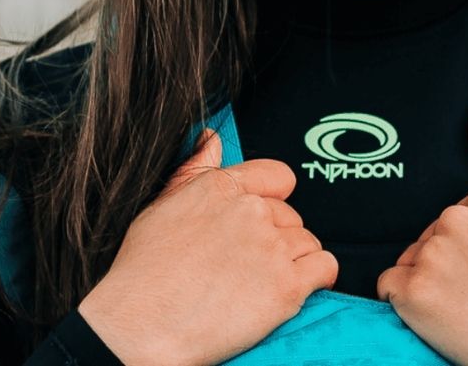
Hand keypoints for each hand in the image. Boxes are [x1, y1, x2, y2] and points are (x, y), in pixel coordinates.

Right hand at [79, 129, 337, 365]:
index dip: (272, 198)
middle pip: (290, 215)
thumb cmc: (142, 276)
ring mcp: (271, 248)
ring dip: (295, 260)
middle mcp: (250, 212)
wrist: (142, 327)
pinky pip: (324, 267)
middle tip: (250, 264)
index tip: (263, 220)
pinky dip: (318, 278)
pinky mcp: (287, 286)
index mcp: (220, 188)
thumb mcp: (160, 208)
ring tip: (263, 282)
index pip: (276, 176)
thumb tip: (211, 139)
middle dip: (277, 237)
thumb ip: (194, 170)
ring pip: (308, 242)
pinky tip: (296, 290)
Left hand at [376, 157, 467, 365]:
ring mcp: (433, 255)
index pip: (457, 214)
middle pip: (432, 236)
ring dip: (428, 280)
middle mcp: (456, 219)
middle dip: (448, 261)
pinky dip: (404, 300)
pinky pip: (388, 286)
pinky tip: (434, 313)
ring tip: (467, 305)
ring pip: (411, 260)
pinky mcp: (414, 290)